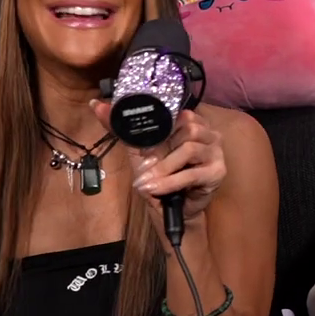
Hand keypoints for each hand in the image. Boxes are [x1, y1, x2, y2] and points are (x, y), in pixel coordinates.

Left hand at [93, 103, 225, 225]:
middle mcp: (209, 133)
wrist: (171, 210)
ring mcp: (216, 153)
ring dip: (164, 167)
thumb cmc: (159, 177)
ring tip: (148, 180)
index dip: (158, 124)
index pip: (176, 112)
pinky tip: (155, 189)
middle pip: (187, 128)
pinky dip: (170, 182)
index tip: (141, 143)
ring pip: (189, 149)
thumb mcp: (139, 150)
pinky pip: (191, 173)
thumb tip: (96, 105)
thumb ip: (122, 128)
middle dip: (161, 149)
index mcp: (193, 122)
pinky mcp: (218, 173)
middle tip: (145, 165)